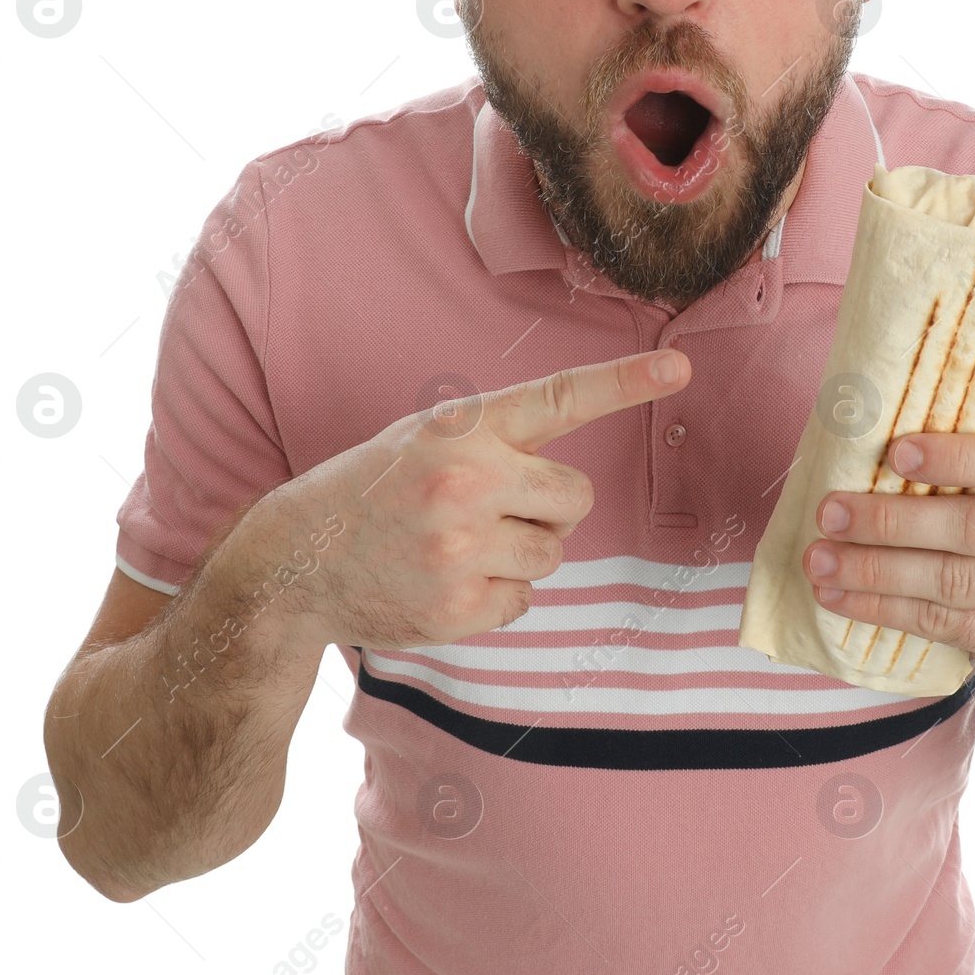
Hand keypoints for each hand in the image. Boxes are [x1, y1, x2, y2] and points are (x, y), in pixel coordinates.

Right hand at [269, 349, 690, 652]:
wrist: (295, 562)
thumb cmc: (374, 490)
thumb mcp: (426, 439)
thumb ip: (498, 444)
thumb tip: (572, 490)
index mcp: (462, 428)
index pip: (558, 397)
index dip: (624, 381)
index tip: (679, 366)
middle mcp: (467, 481)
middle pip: (577, 497)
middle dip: (549, 506)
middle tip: (489, 508)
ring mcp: (462, 548)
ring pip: (553, 554)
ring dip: (519, 554)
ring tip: (455, 545)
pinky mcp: (458, 608)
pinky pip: (524, 602)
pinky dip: (495, 597)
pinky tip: (444, 582)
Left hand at [801, 431, 974, 683]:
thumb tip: (877, 425)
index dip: (959, 458)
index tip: (894, 455)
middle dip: (894, 521)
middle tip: (831, 513)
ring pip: (955, 584)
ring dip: (876, 572)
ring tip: (820, 560)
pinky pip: (946, 625)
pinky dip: (885, 610)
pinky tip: (841, 598)